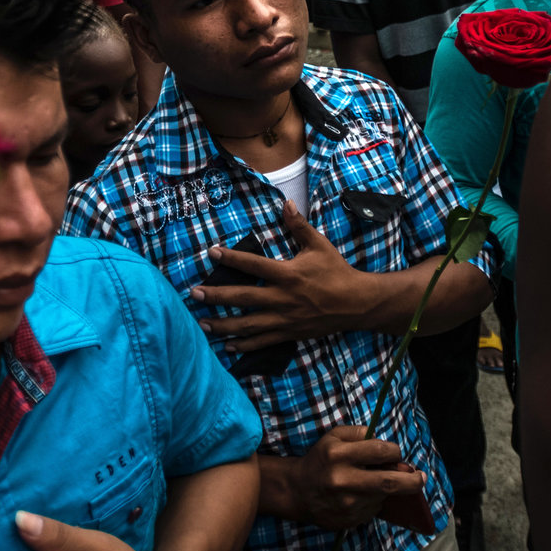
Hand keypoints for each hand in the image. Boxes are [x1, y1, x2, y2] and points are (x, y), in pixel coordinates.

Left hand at [192, 203, 369, 349]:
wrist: (357, 303)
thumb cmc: (336, 271)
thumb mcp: (319, 245)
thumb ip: (299, 226)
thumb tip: (286, 204)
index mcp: (288, 275)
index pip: (254, 265)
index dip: (231, 258)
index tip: (211, 252)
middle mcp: (283, 298)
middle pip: (243, 298)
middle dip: (217, 296)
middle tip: (194, 294)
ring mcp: (285, 319)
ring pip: (249, 325)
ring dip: (224, 325)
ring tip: (202, 324)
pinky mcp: (289, 333)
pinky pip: (263, 341)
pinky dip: (244, 345)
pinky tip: (228, 345)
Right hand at [283, 426, 423, 530]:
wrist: (297, 491)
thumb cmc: (320, 459)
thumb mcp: (334, 436)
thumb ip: (361, 434)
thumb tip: (389, 447)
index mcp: (339, 455)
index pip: (380, 451)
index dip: (395, 452)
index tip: (397, 454)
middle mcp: (343, 480)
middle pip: (389, 482)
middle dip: (412, 481)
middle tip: (421, 478)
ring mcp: (346, 504)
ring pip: (382, 496)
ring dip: (386, 490)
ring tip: (372, 482)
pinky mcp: (348, 520)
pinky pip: (373, 510)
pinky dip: (374, 501)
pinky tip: (361, 495)